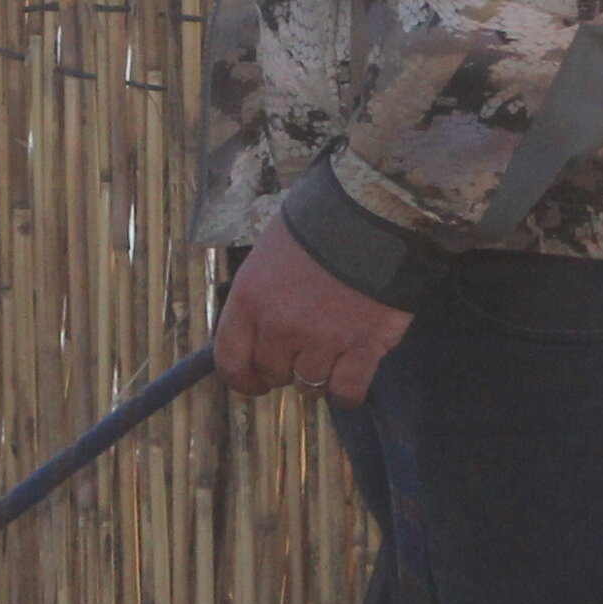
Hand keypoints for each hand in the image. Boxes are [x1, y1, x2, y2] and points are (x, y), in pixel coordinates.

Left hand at [213, 221, 415, 405]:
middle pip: (273, 373)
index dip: (242, 378)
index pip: (231, 360)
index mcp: (250, 300)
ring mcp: (321, 341)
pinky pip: (347, 391)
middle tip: (304, 347)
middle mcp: (279, 326)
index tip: (254, 381)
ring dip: (319, 374)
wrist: (372, 212)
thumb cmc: (319, 224)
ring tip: (334, 349)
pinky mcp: (362, 348)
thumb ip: (259, 298)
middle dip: (285, 367)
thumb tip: (257, 331)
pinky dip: (349, 390)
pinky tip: (353, 372)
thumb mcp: (270, 253)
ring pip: (310, 385)